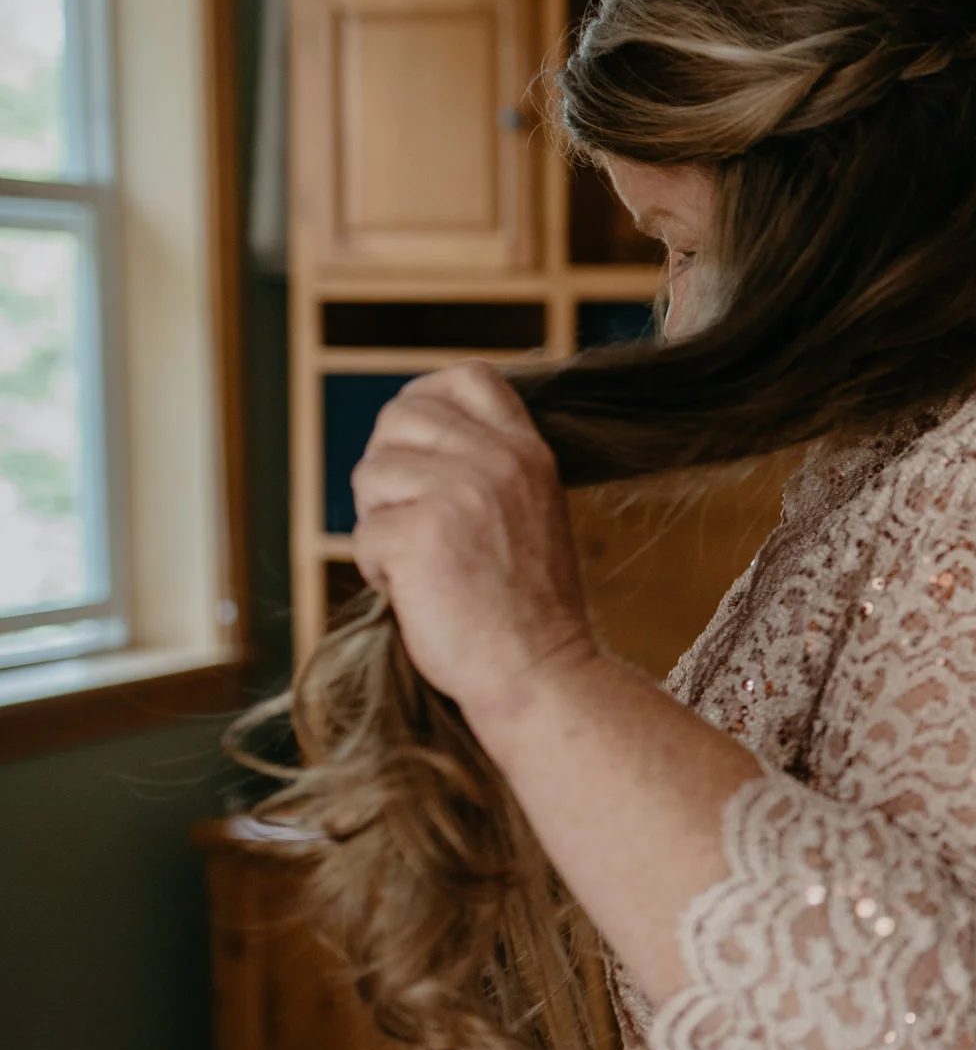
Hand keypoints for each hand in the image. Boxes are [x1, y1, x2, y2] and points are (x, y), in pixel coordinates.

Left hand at [349, 361, 595, 718]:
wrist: (539, 671)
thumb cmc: (528, 608)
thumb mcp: (531, 511)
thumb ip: (488, 466)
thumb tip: (411, 435)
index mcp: (528, 452)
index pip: (467, 378)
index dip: (428, 400)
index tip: (420, 446)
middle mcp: (497, 461)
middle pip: (399, 419)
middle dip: (389, 470)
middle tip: (415, 522)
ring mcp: (458, 493)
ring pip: (371, 476)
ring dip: (381, 524)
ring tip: (425, 565)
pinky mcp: (418, 535)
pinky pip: (363, 536)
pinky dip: (379, 572)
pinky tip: (420, 594)